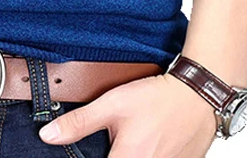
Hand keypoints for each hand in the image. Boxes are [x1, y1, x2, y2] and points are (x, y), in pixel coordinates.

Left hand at [38, 72, 217, 156]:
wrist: (198, 95)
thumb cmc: (157, 98)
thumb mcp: (112, 104)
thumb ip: (79, 123)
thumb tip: (48, 136)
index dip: (87, 156)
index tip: (92, 147)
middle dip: (113, 151)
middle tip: (113, 139)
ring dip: (128, 152)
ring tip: (132, 137)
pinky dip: (148, 152)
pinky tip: (148, 139)